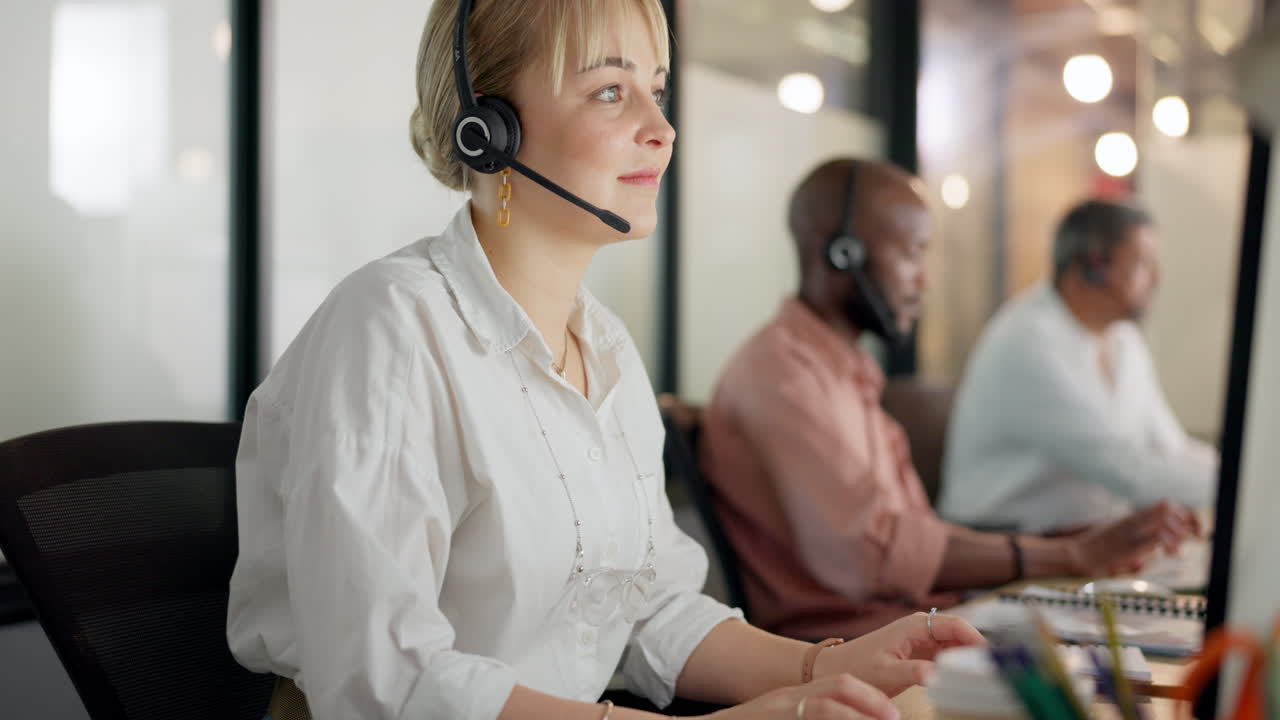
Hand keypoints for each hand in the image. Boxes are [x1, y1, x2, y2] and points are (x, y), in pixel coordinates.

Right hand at [704, 673, 898, 719]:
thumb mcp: (781, 718)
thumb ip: (810, 714)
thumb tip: (848, 716)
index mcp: (794, 698)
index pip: (839, 685)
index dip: (870, 696)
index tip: (892, 712)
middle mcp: (787, 698)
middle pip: (839, 685)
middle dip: (872, 699)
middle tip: (895, 716)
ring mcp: (777, 708)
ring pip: (826, 702)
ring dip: (858, 712)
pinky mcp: (768, 716)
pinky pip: (811, 715)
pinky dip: (835, 719)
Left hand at [813, 612, 986, 697]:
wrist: (839, 669)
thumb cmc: (858, 666)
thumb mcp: (886, 672)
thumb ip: (913, 672)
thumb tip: (937, 674)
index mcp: (917, 625)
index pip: (958, 625)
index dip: (978, 639)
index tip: (993, 657)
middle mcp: (924, 628)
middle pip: (963, 635)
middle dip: (979, 650)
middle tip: (993, 672)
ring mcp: (925, 640)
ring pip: (959, 646)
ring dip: (971, 659)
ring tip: (983, 678)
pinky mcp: (924, 653)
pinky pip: (950, 657)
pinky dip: (960, 666)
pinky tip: (966, 680)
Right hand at [1069, 501, 1199, 575]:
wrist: (1077, 555)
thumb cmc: (1095, 552)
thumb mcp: (1117, 545)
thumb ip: (1133, 549)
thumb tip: (1145, 561)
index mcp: (1133, 518)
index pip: (1166, 505)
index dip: (1186, 514)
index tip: (1196, 528)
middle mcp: (1134, 520)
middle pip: (1170, 508)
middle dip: (1189, 521)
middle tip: (1195, 538)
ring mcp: (1133, 531)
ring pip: (1165, 519)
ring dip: (1179, 533)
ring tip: (1176, 549)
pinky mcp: (1131, 544)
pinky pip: (1157, 537)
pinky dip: (1170, 543)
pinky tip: (1170, 553)